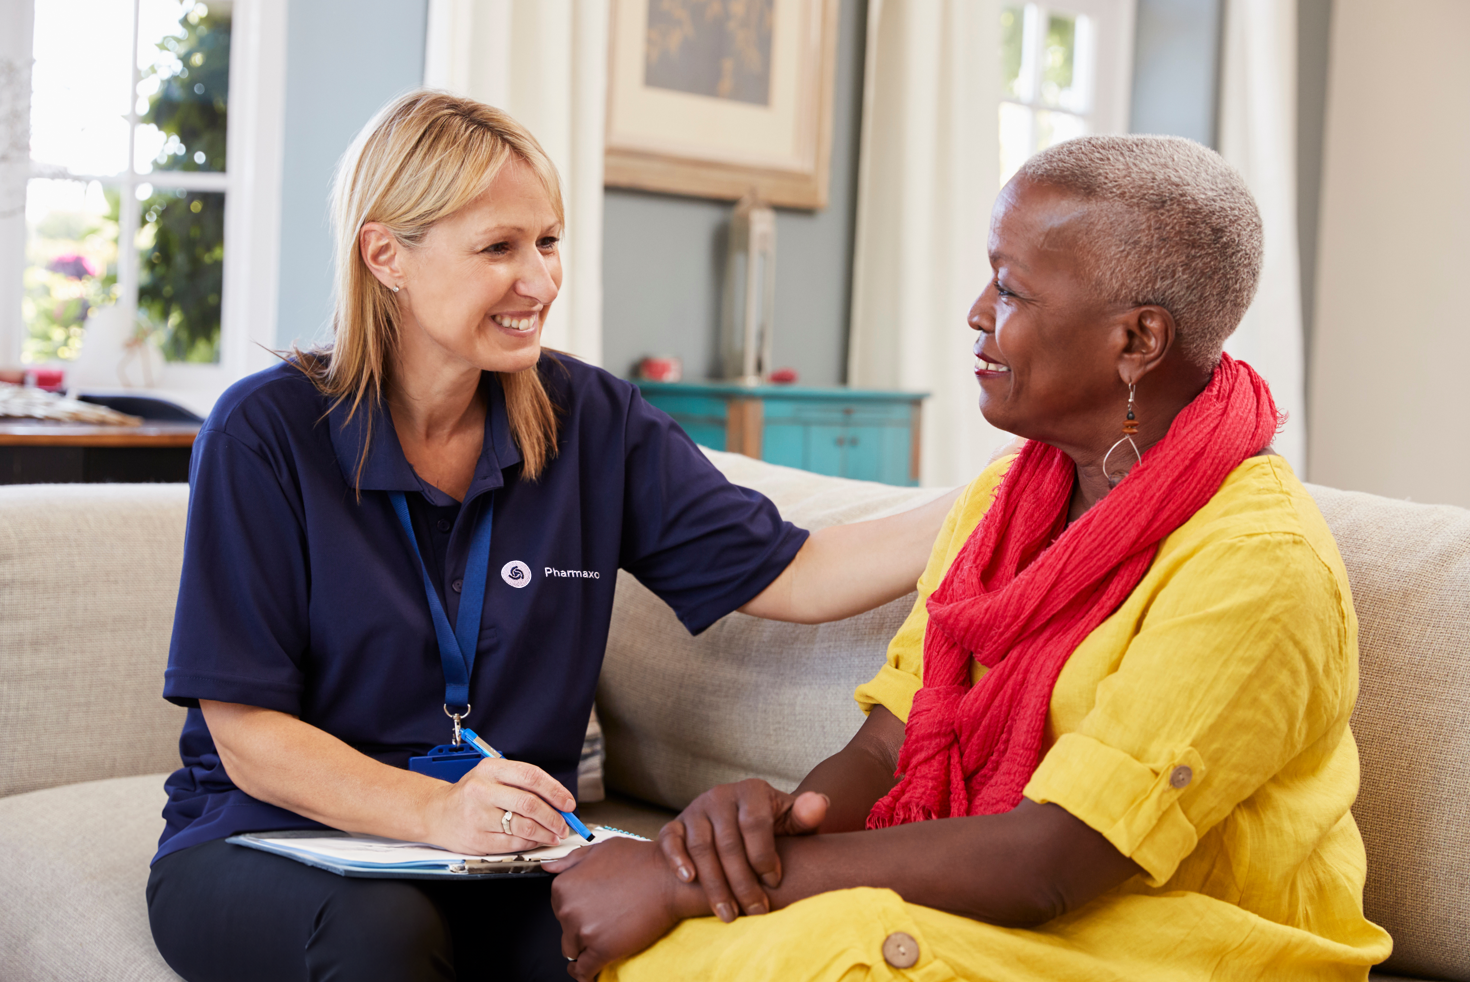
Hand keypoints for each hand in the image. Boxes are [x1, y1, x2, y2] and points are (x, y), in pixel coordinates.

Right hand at [422, 757, 575, 854]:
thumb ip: (520, 784)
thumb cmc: (470, 794)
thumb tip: (556, 800)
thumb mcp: (491, 776)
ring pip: (523, 826)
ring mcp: (479, 816)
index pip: (531, 776)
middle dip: (553, 816)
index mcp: (490, 769)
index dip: (555, 790)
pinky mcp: (477, 838)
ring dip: (545, 833)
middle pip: (529, 803)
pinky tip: (536, 841)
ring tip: (554, 835)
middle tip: (564, 824)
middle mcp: (483, 790)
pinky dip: (530, 843)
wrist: (435, 812)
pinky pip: (512, 843)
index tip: (568, 802)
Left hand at [547, 839, 688, 980]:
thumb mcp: (601, 849)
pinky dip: (585, 975)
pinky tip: (589, 974)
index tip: (588, 912)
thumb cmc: (641, 861)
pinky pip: (584, 971)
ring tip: (598, 945)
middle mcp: (568, 908)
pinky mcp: (602, 950)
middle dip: (581, 928)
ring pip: (573, 951)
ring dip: (584, 949)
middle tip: (602, 922)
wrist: (670, 878)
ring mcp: (584, 930)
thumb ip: (572, 861)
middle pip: (565, 930)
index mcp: (564, 885)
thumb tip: (549, 869)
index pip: (559, 907)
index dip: (576, 910)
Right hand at [657, 778, 826, 920]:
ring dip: (714, 884)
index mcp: (752, 791)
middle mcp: (721, 795)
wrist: (739, 824)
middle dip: (742, 882)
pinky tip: (689, 880)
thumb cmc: (773, 828)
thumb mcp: (792, 821)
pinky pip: (670, 839)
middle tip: (755, 912)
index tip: (775, 882)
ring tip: (727, 914)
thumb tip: (820, 804)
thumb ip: (806, 816)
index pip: (755, 823)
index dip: (765, 855)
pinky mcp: (676, 823)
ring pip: (701, 847)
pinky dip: (677, 859)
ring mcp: (696, 809)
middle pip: (728, 842)